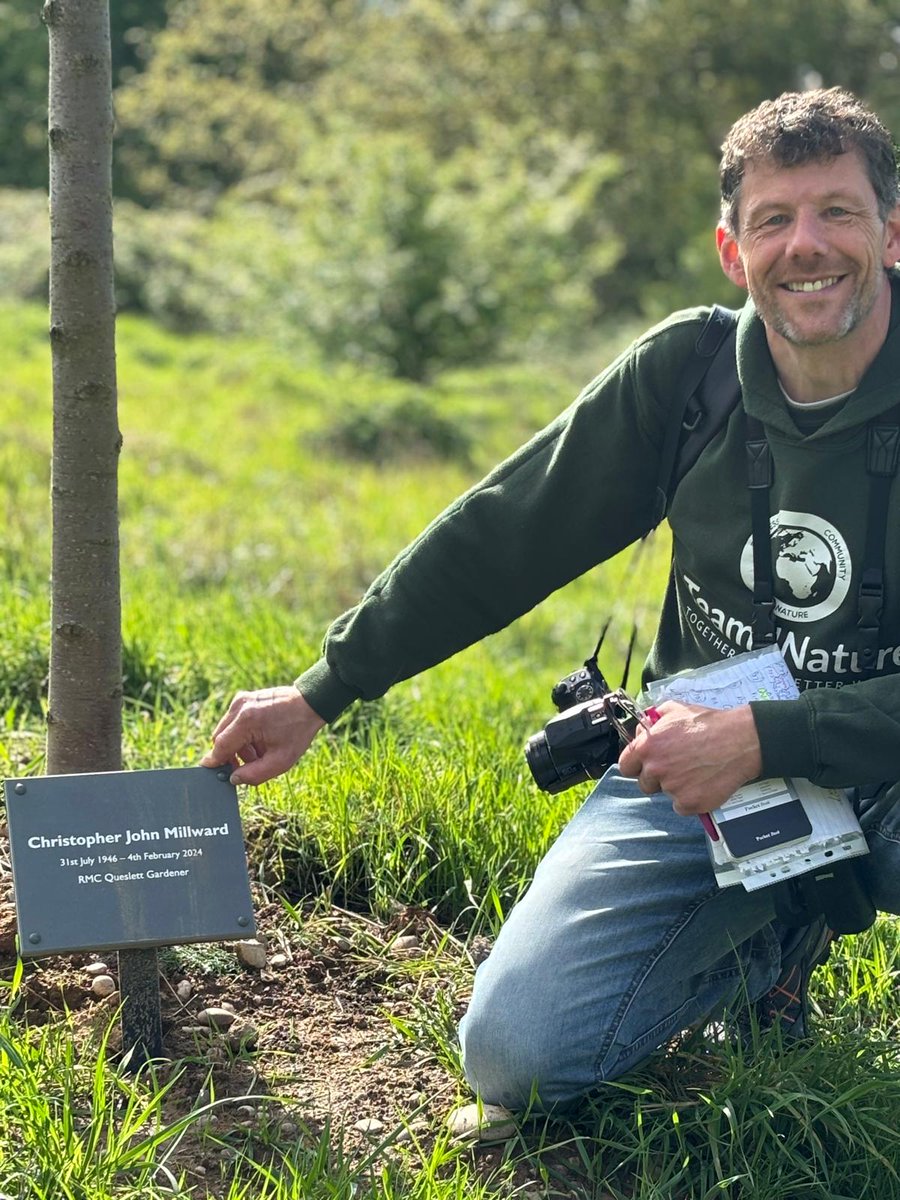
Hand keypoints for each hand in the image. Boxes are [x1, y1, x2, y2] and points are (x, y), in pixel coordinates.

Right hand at [201, 685, 324, 784]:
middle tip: (250, 764)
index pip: (220, 746)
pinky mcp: (245, 698)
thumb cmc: (298, 731)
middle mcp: (240, 707)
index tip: (210, 772)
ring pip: (226, 730)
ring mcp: (241, 700)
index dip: (215, 762)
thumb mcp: (281, 760)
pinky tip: (260, 739)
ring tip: (260, 751)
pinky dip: (242, 734)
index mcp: (247, 720)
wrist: (311, 703)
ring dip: (238, 745)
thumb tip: (233, 778)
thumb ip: (254, 774)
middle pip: (220, 738)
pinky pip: (234, 721)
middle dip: (231, 755)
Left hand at [617, 701, 761, 813]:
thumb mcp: (675, 709)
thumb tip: (641, 730)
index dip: (636, 766)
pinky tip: (703, 784)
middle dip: (658, 778)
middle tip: (678, 768)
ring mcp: (672, 788)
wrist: (740, 740)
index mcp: (648, 746)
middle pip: (645, 784)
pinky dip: (691, 799)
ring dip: (676, 788)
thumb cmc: (709, 723)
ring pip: (666, 794)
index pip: (626, 766)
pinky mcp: (690, 803)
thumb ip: (652, 720)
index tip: (646, 765)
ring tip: (695, 772)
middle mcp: (656, 769)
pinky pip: (682, 807)